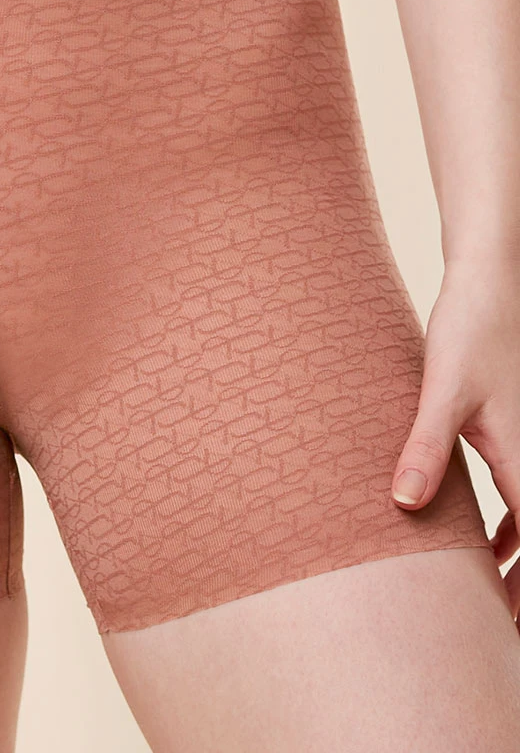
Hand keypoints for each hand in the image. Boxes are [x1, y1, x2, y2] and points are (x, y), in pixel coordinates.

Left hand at [391, 257, 519, 616]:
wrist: (489, 287)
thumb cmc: (470, 333)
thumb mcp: (442, 393)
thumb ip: (424, 447)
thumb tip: (403, 503)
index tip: (507, 624)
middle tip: (500, 625)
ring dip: (517, 557)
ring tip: (493, 595)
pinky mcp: (510, 430)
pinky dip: (510, 526)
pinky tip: (486, 540)